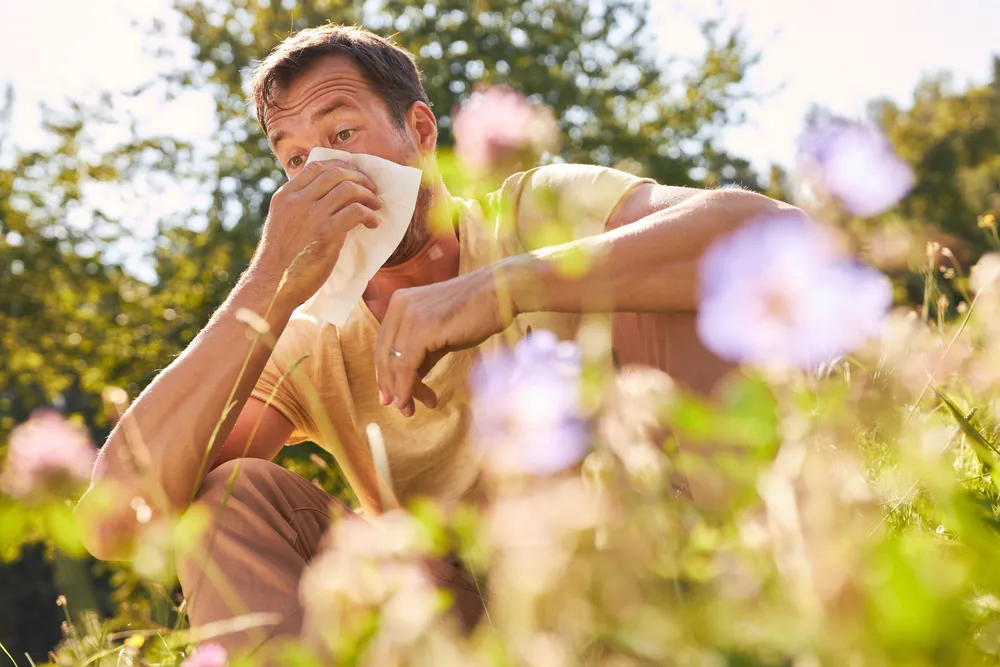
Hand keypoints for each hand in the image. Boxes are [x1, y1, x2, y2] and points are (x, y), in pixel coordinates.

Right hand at [252, 159, 381, 304]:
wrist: (273, 285)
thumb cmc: (281, 260)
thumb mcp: (284, 223)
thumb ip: (300, 208)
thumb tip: (328, 200)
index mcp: (285, 196)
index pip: (316, 166)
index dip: (341, 166)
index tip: (355, 175)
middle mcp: (297, 200)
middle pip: (336, 173)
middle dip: (359, 178)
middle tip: (372, 189)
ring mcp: (311, 215)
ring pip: (348, 189)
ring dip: (368, 195)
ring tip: (376, 205)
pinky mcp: (326, 233)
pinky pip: (356, 212)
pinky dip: (369, 214)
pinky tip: (372, 223)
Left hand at [374, 266, 515, 416]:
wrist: (501, 292)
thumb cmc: (477, 311)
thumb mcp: (441, 331)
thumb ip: (423, 351)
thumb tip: (411, 378)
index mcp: (400, 302)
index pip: (383, 343)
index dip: (384, 373)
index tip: (391, 396)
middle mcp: (399, 306)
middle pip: (383, 354)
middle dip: (390, 385)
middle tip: (401, 408)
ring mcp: (410, 316)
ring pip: (394, 363)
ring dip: (401, 391)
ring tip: (411, 409)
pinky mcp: (423, 329)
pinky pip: (406, 366)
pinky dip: (407, 387)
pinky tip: (416, 400)